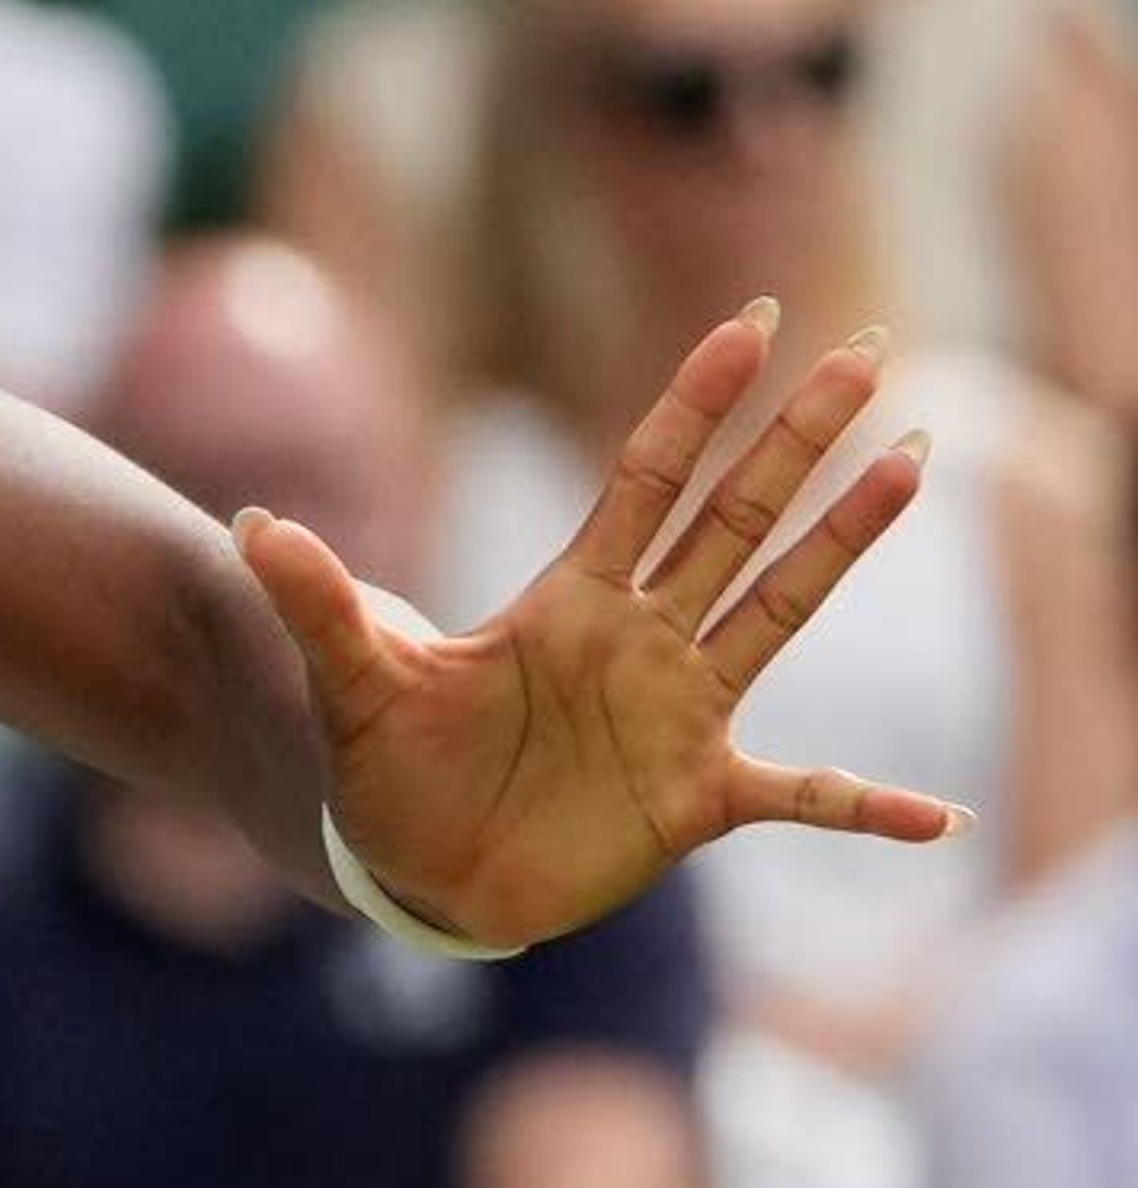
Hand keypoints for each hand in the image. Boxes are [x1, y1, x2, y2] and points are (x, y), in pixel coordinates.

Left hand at [239, 305, 962, 948]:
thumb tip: (247, 527)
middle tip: (870, 347)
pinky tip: (940, 820)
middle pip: (735, 516)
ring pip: (781, 608)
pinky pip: (803, 796)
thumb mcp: (350, 679)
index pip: (646, 477)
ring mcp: (679, 712)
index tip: (749, 321)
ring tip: (912, 465)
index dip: (694, 403)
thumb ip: (318, 603)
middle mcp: (641, 638)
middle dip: (799, 436)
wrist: (407, 865)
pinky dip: (866, 808)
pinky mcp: (695, 798)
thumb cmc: (383, 765)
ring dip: (845, 541)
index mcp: (570, 598)